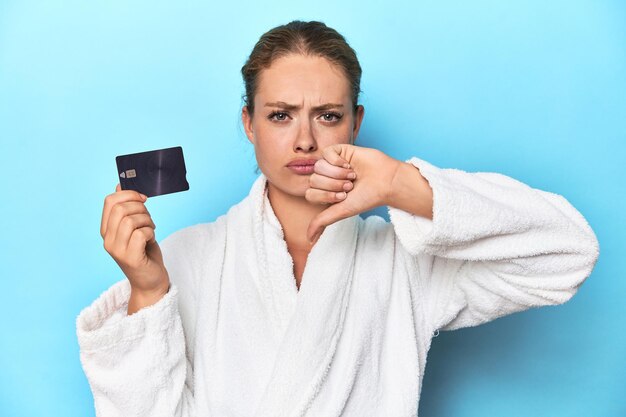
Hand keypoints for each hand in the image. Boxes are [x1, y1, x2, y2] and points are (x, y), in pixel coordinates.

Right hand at [101, 184, 169, 312]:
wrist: (150, 281)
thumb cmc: (145, 252)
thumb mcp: (135, 227)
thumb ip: (128, 209)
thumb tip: (119, 186)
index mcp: (106, 230)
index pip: (109, 201)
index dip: (128, 194)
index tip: (143, 199)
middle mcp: (107, 240)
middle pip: (120, 208)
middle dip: (141, 208)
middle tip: (149, 219)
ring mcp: (117, 250)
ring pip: (131, 219)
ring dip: (147, 221)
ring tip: (150, 230)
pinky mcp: (130, 258)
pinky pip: (141, 233)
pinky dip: (151, 232)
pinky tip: (151, 240)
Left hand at [305, 144, 401, 243]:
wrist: (385, 182)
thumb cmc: (366, 197)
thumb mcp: (342, 211)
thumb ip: (322, 222)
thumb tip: (308, 239)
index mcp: (325, 192)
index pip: (310, 193)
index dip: (325, 196)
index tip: (343, 197)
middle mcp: (326, 177)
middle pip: (313, 180)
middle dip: (333, 185)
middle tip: (350, 186)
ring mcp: (332, 163)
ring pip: (318, 166)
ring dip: (337, 174)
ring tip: (352, 176)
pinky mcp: (339, 150)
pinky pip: (326, 153)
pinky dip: (337, 161)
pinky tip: (349, 165)